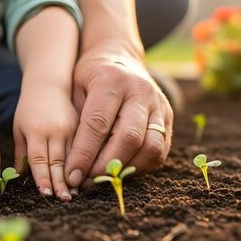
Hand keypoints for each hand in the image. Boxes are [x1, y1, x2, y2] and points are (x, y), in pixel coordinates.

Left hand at [13, 83, 78, 200]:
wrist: (48, 85)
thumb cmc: (29, 109)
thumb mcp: (19, 129)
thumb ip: (21, 153)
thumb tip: (17, 178)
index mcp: (36, 131)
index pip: (39, 159)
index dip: (43, 177)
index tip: (46, 194)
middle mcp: (55, 130)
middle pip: (58, 161)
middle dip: (61, 181)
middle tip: (64, 199)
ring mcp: (71, 128)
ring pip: (74, 155)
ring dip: (75, 174)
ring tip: (77, 192)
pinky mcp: (82, 126)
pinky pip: (85, 146)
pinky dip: (86, 161)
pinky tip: (88, 175)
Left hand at [65, 45, 173, 186]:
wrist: (119, 57)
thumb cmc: (89, 78)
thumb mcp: (74, 90)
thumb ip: (76, 124)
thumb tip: (71, 167)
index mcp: (113, 80)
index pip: (98, 124)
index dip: (84, 154)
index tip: (72, 176)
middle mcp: (141, 91)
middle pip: (129, 138)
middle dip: (106, 166)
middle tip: (87, 183)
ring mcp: (159, 104)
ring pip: (150, 148)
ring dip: (126, 170)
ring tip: (103, 180)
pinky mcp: (168, 118)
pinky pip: (159, 151)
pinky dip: (140, 167)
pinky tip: (120, 171)